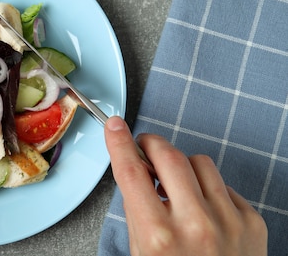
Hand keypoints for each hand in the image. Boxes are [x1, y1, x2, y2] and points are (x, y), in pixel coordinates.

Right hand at [104, 116, 266, 255]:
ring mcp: (228, 221)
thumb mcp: (141, 251)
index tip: (115, 126)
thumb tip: (135, 167)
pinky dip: (209, 191)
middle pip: (168, 156)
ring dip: (182, 167)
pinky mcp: (252, 222)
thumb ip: (137, 209)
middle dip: (152, 144)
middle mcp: (194, 225)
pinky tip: (204, 210)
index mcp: (158, 236)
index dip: (119, 142)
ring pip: (199, 163)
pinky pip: (224, 186)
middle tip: (145, 147)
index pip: (131, 172)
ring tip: (177, 187)